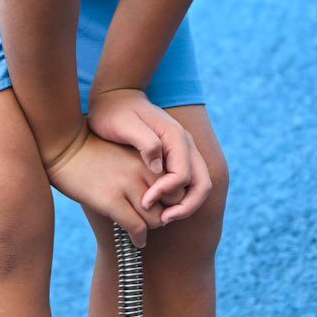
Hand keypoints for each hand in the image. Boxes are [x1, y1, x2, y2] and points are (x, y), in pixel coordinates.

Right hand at [42, 126, 163, 246]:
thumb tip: (158, 195)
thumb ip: (145, 167)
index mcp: (148, 157)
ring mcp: (127, 184)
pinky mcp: (110, 199)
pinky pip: (136, 227)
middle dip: (164, 215)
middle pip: (171, 204)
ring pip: (156, 219)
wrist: (64, 147)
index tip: (162, 207)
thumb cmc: (93, 152)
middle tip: (152, 220)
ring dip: (150, 228)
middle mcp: (142, 169)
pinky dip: (139, 238)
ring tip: (142, 229)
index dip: (172, 200)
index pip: (177, 186)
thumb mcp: (127, 152)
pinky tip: (136, 241)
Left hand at [87, 88, 211, 224]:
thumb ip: (145, 143)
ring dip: (184, 205)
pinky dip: (179, 198)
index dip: (166, 193)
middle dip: (185, 207)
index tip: (144, 201)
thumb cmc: (114, 111)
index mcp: (176, 136)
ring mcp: (183, 151)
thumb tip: (158, 167)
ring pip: (198, 186)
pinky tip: (159, 206)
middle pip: (201, 184)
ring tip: (161, 217)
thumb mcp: (124, 124)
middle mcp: (186, 144)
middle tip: (162, 220)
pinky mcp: (175, 157)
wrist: (114, 97)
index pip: (183, 175)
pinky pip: (187, 183)